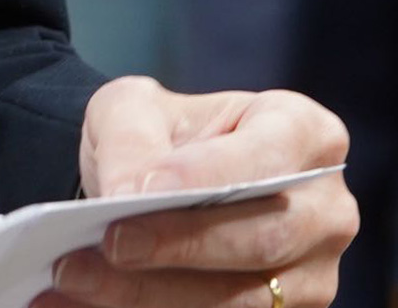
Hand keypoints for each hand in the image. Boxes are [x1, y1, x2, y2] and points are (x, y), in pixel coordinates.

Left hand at [42, 77, 359, 307]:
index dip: (204, 180)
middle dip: (176, 247)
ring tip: (73, 278)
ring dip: (147, 296)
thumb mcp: (135, 109)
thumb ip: (132, 139)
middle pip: (261, 241)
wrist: (151, 187)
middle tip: (104, 244)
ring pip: (238, 300)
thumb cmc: (159, 139)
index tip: (136, 193)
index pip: (268, 159)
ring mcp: (311, 277)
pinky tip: (77, 303)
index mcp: (305, 135)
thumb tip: (129, 192)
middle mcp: (324, 212)